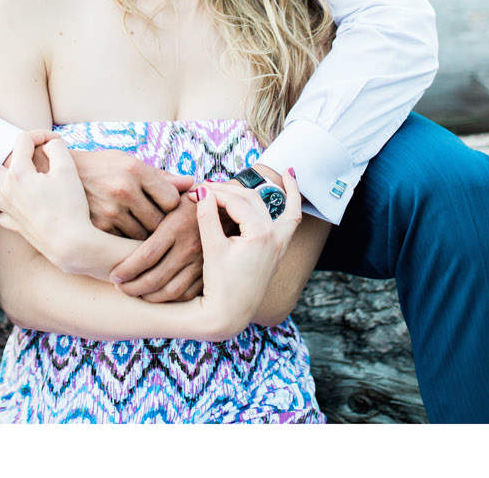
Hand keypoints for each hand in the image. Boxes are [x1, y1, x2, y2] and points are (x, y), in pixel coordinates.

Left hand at [0, 128, 90, 268]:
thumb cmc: (70, 206)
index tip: (55, 140)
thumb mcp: (68, 170)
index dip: (40, 135)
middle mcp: (7, 189)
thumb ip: (57, 150)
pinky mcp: (15, 224)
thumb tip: (50, 144)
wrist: (70, 243)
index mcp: (20, 173)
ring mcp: (8, 208)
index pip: (23, 142)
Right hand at [71, 149, 193, 240]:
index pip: (172, 200)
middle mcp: (123, 189)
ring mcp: (109, 211)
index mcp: (135, 169)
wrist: (58, 174)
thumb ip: (161, 177)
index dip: (172, 206)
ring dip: (145, 237)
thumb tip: (192, 184)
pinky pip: (124, 244)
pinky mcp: (97, 228)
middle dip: (162, 225)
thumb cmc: (101, 167)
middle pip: (160, 221)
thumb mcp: (128, 162)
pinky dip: (127, 244)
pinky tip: (124, 237)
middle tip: (159, 225)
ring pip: (144, 237)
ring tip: (142, 232)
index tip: (165, 207)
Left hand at [109, 194, 204, 301]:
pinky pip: (186, 294)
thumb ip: (149, 201)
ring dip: (148, 297)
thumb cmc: (196, 198)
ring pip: (170, 291)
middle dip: (132, 288)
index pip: (146, 256)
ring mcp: (201, 262)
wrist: (233, 209)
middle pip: (155, 278)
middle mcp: (189, 247)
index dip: (126, 270)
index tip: (114, 275)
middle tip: (119, 287)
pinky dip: (169, 299)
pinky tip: (156, 294)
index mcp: (176, 227)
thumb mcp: (175, 193)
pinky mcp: (210, 272)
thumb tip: (126, 202)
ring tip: (134, 293)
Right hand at [191, 168, 301, 339]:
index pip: (235, 202)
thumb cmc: (219, 284)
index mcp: (260, 234)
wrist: (228, 315)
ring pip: (277, 207)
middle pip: (252, 200)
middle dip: (229, 191)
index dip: (213, 194)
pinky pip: (291, 220)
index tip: (195, 191)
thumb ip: (207, 217)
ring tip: (283, 173)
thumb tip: (202, 191)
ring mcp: (279, 244)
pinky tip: (293, 183)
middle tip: (207, 188)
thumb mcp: (212, 248)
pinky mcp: (277, 251)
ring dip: (273, 191)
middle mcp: (275, 237)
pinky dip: (293, 202)